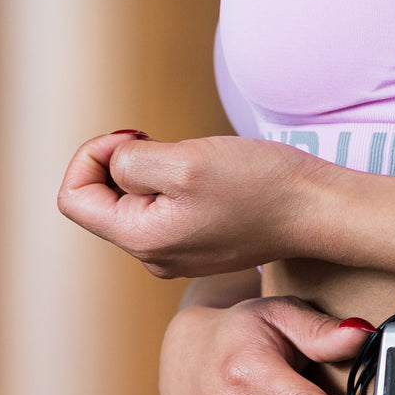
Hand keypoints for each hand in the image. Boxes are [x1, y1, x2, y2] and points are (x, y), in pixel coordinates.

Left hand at [57, 130, 330, 277]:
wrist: (319, 209)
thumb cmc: (261, 185)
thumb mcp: (183, 160)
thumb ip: (129, 161)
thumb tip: (116, 166)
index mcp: (142, 240)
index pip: (75, 196)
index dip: (93, 155)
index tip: (139, 138)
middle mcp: (155, 256)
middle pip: (104, 200)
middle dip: (128, 163)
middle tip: (172, 146)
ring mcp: (180, 254)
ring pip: (138, 202)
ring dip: (158, 173)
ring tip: (201, 164)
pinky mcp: (204, 244)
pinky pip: (168, 210)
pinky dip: (181, 185)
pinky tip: (217, 181)